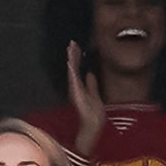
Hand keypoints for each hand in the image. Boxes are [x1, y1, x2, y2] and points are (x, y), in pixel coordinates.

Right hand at [64, 41, 106, 155]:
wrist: (93, 123)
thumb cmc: (93, 112)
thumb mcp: (94, 94)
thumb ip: (92, 84)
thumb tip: (90, 74)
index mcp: (79, 86)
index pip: (78, 69)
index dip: (77, 58)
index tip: (76, 47)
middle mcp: (75, 86)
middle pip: (74, 67)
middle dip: (73, 55)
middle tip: (72, 43)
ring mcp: (75, 89)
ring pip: (72, 70)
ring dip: (71, 59)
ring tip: (70, 47)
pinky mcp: (76, 92)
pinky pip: (73, 78)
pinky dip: (72, 69)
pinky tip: (71, 61)